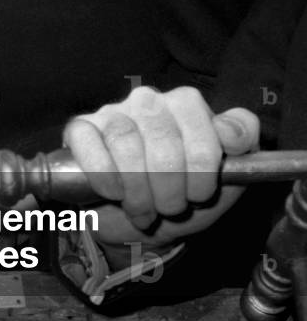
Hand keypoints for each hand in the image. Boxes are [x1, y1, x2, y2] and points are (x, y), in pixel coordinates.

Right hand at [63, 85, 259, 265]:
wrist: (143, 220)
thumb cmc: (185, 194)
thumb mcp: (228, 176)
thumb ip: (241, 144)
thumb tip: (229, 131)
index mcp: (187, 104)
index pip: (203, 129)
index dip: (203, 172)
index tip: (200, 194)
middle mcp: (149, 100)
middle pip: (163, 141)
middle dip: (169, 189)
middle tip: (170, 208)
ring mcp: (113, 111)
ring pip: (125, 142)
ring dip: (137, 190)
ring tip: (144, 210)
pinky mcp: (80, 127)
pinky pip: (87, 141)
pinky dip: (102, 175)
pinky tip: (113, 193)